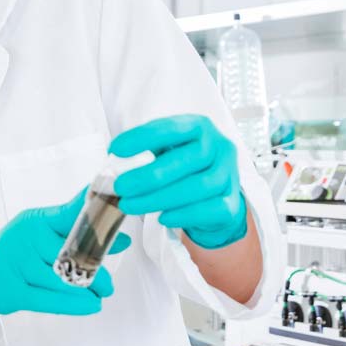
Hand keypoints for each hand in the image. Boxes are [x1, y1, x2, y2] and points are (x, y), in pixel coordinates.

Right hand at [0, 189, 131, 336]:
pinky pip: (49, 300)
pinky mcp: (10, 289)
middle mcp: (25, 236)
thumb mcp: (43, 236)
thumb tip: (122, 238)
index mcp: (36, 219)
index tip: (119, 208)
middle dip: (96, 271)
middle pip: (71, 253)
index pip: (70, 213)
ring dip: (88, 291)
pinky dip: (75, 304)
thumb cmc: (19, 254)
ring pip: (62, 280)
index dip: (95, 212)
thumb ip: (79, 237)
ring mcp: (15, 262)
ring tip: (101, 296)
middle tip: (109, 285)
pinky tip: (90, 306)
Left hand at [109, 114, 248, 248]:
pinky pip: (210, 209)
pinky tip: (162, 218)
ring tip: (131, 206)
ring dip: (160, 199)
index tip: (115, 150)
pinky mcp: (232, 202)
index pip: (172, 128)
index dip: (142, 138)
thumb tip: (113, 165)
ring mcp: (229, 174)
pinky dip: (184, 215)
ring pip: (199, 187)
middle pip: (187, 160)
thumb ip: (147, 152)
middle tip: (121, 187)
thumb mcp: (168, 150)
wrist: (215, 196)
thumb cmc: (184, 169)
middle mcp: (219, 146)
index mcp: (199, 127)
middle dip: (149, 176)